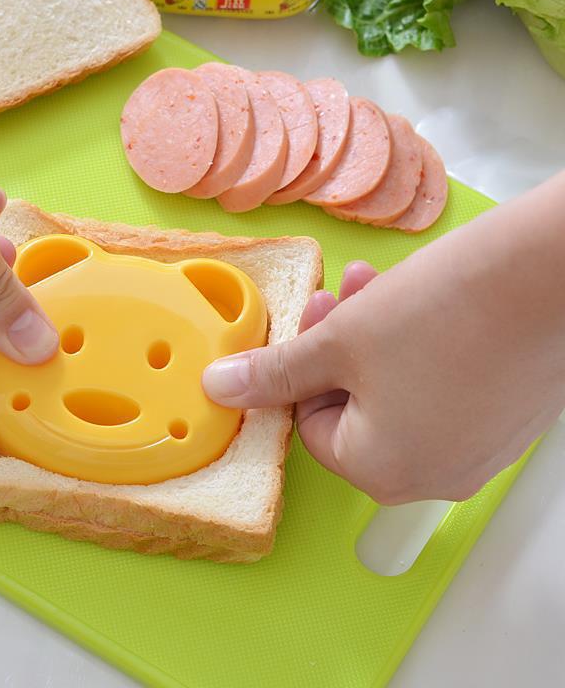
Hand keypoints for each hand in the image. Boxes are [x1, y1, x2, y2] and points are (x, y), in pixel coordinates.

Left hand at [203, 177, 564, 503]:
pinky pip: (443, 393)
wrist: (549, 275)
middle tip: (339, 298)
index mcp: (384, 470)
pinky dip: (421, 353)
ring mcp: (477, 451)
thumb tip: (220, 390)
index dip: (302, 370)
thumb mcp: (337, 341)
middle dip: (337, 348)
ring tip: (378, 287)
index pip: (312, 429)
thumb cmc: (441, 312)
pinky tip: (423, 304)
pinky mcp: (506, 420)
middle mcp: (435, 475)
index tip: (311, 321)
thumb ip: (274, 374)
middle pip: (356, 412)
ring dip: (374, 341)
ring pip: (398, 396)